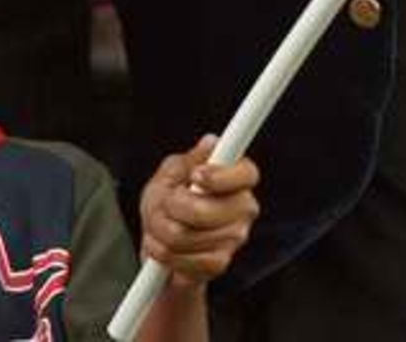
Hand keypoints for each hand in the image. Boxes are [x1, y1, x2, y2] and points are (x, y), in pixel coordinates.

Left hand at [139, 134, 259, 286]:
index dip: (220, 176)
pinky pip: (183, 259)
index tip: (196, 175)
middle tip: (165, 201)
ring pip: (185, 235)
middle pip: (206, 211)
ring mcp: (234, 238)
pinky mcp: (219, 263)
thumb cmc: (168, 201)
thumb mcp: (172, 172)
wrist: (162, 244)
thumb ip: (189, 159)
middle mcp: (243, 208)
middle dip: (172, 206)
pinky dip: (163, 252)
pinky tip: (163, 246)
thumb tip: (210, 142)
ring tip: (159, 225)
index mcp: (238, 179)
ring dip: (160, 230)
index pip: (246, 174)